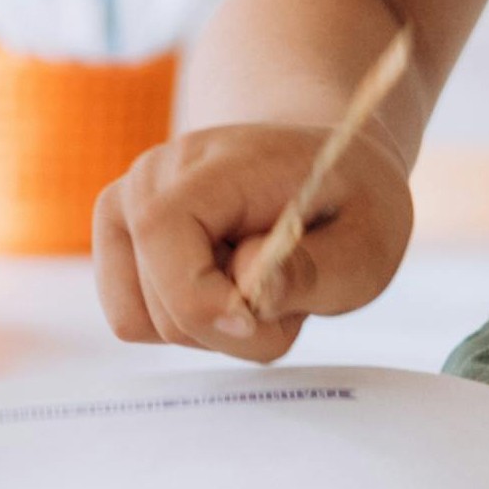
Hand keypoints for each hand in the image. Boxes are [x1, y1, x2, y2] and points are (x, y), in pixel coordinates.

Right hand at [93, 124, 414, 361]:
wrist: (321, 170)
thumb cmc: (349, 204)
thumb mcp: (369, 244)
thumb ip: (313, 272)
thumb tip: (249, 293)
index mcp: (216, 160)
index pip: (162, 228)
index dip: (199, 296)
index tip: (260, 319)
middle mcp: (152, 177)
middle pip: (161, 303)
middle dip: (232, 327)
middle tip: (288, 292)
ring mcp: (125, 208)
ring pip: (142, 322)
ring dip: (211, 329)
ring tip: (258, 285)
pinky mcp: (120, 244)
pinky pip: (133, 320)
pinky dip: (185, 323)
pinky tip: (225, 287)